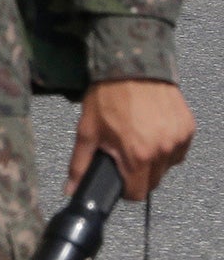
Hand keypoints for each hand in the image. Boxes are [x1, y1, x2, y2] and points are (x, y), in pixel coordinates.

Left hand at [69, 79, 194, 199]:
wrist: (130, 66)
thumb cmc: (107, 95)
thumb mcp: (87, 129)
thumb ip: (80, 163)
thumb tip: (71, 188)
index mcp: (137, 155)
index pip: (136, 194)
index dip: (124, 189)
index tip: (119, 177)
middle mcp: (162, 151)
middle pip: (152, 182)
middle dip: (138, 173)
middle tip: (125, 152)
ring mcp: (177, 140)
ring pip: (166, 167)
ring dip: (153, 159)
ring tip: (138, 137)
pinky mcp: (187, 129)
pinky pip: (178, 150)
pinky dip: (167, 146)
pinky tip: (152, 130)